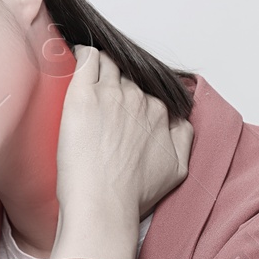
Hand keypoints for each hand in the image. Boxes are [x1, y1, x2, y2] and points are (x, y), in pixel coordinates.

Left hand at [52, 45, 192, 258]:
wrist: (103, 203)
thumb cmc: (132, 194)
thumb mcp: (177, 170)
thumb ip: (183, 139)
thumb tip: (179, 121)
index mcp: (158, 113)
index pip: (145, 93)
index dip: (131, 99)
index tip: (120, 108)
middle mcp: (138, 99)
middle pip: (125, 78)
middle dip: (115, 84)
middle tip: (100, 100)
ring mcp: (110, 94)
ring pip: (108, 65)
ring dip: (100, 67)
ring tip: (88, 76)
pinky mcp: (83, 95)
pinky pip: (87, 59)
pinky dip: (82, 54)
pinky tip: (75, 56)